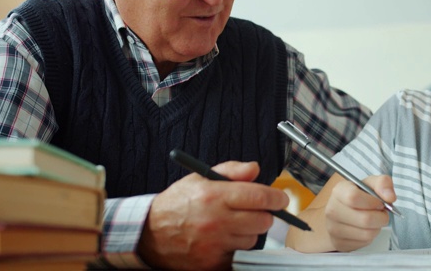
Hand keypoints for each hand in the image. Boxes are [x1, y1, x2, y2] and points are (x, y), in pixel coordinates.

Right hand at [137, 161, 288, 270]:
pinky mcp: (212, 263)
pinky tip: (222, 239)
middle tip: (253, 211)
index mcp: (214, 196)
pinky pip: (239, 255)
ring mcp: (214, 245)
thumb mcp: (200, 178)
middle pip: (263, 221)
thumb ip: (231, 170)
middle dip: (263, 214)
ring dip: (248, 232)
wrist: (149, 234)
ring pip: (253, 239)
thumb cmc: (177, 204)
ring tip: (230, 225)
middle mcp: (216, 221)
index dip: (276, 198)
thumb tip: (255, 169)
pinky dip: (235, 248)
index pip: (260, 197)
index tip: (281, 199)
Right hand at [325, 175, 395, 251]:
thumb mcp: (371, 184)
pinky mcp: (339, 243)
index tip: (379, 202)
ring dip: (377, 227)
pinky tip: (365, 228)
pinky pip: (364, 242)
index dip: (372, 202)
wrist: (344, 212)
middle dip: (380, 217)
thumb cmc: (360, 197)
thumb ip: (383, 183)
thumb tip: (390, 197)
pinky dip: (370, 236)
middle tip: (381, 213)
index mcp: (339, 191)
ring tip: (373, 220)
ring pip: (367, 233)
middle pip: (365, 219)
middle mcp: (332, 210)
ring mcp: (333, 228)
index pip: (353, 197)